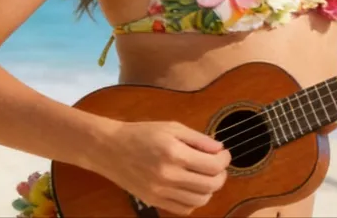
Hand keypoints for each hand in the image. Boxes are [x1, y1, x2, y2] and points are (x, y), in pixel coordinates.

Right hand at [97, 119, 230, 214]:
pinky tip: (192, 187)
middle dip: (221, 175)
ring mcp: (160, 192)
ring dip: (209, 189)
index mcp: (175, 153)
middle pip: (209, 185)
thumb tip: (219, 149)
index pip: (213, 165)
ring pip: (199, 200)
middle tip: (219, 165)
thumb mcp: (173, 127)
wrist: (112, 149)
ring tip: (207, 176)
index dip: (225, 159)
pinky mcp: (154, 201)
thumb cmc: (143, 133)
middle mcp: (168, 176)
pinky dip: (194, 201)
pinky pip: (183, 209)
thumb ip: (199, 139)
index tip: (224, 153)